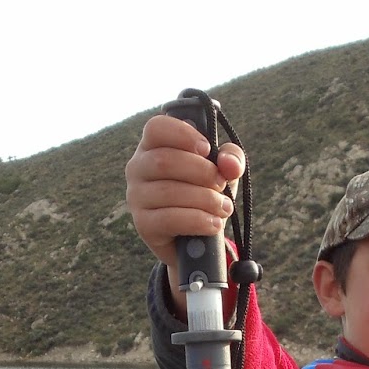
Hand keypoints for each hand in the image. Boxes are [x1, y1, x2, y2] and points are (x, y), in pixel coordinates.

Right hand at [124, 114, 245, 270]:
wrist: (196, 240)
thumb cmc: (204, 193)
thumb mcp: (222, 172)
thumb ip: (231, 159)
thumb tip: (229, 163)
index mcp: (153, 146)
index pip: (156, 127)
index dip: (183, 134)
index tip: (208, 149)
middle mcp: (138, 168)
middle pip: (165, 160)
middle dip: (203, 172)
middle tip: (222, 185)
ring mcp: (136, 197)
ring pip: (169, 191)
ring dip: (205, 199)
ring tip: (224, 207)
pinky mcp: (143, 225)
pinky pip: (169, 219)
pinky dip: (198, 221)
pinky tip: (214, 224)